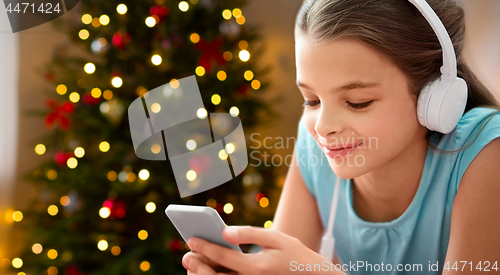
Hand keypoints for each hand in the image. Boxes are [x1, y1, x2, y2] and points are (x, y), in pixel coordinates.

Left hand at [182, 226, 332, 274]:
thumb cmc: (294, 255)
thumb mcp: (276, 238)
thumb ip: (249, 233)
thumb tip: (225, 231)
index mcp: (257, 268)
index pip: (224, 256)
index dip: (205, 247)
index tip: (191, 239)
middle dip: (198, 266)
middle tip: (186, 255)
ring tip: (193, 265)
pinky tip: (209, 272)